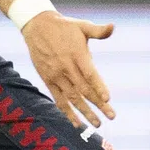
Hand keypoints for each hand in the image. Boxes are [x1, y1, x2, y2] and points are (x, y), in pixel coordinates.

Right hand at [21, 10, 116, 127]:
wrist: (37, 26)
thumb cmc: (64, 27)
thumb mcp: (82, 26)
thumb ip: (98, 31)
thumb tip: (112, 27)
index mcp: (77, 54)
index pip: (89, 74)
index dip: (99, 87)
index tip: (108, 98)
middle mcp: (66, 67)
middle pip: (84, 90)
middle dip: (99, 104)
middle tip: (111, 116)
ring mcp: (56, 75)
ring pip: (72, 98)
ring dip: (85, 112)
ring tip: (97, 124)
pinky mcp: (48, 80)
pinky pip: (59, 99)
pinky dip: (67, 112)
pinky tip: (77, 123)